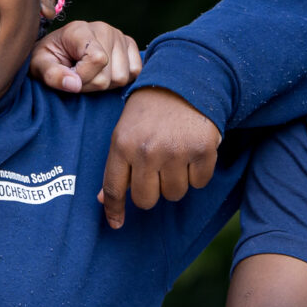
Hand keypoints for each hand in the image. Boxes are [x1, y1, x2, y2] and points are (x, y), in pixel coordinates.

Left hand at [33, 22, 142, 93]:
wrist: (58, 50)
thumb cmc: (47, 59)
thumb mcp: (39, 66)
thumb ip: (52, 75)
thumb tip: (74, 85)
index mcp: (80, 30)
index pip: (97, 59)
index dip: (84, 77)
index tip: (69, 78)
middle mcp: (103, 29)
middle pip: (110, 74)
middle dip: (91, 84)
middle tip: (77, 78)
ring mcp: (119, 36)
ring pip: (123, 77)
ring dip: (105, 85)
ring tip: (89, 75)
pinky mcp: (129, 45)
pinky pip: (136, 72)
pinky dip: (120, 80)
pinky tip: (104, 74)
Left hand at [98, 88, 220, 228]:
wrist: (187, 81)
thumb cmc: (151, 110)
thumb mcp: (124, 131)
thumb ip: (116, 165)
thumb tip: (104, 201)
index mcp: (122, 144)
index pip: (114, 188)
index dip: (115, 210)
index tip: (116, 224)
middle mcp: (147, 151)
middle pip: (146, 200)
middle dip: (152, 191)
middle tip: (157, 171)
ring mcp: (176, 152)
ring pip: (174, 194)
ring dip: (176, 182)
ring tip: (176, 156)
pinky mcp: (202, 151)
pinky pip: (199, 183)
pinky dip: (198, 173)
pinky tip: (193, 152)